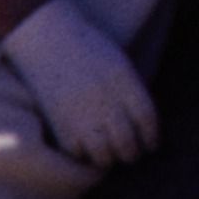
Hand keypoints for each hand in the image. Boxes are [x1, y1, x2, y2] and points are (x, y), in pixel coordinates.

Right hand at [2, 0, 159, 167]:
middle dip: (132, 153)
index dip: (152, 136)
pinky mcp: (58, 123)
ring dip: (109, 159)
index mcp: (123, 80)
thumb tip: (141, 125)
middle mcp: (104, 99)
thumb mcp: (117, 62)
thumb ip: (130, 91)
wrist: (46, 38)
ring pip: (103, 154)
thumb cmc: (86, 48)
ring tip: (111, 156)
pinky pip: (76, 153)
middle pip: (127, 141)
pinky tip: (86, 152)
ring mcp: (80, 113)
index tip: (151, 144)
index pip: (146, 118)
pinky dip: (83, 157)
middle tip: (131, 154)